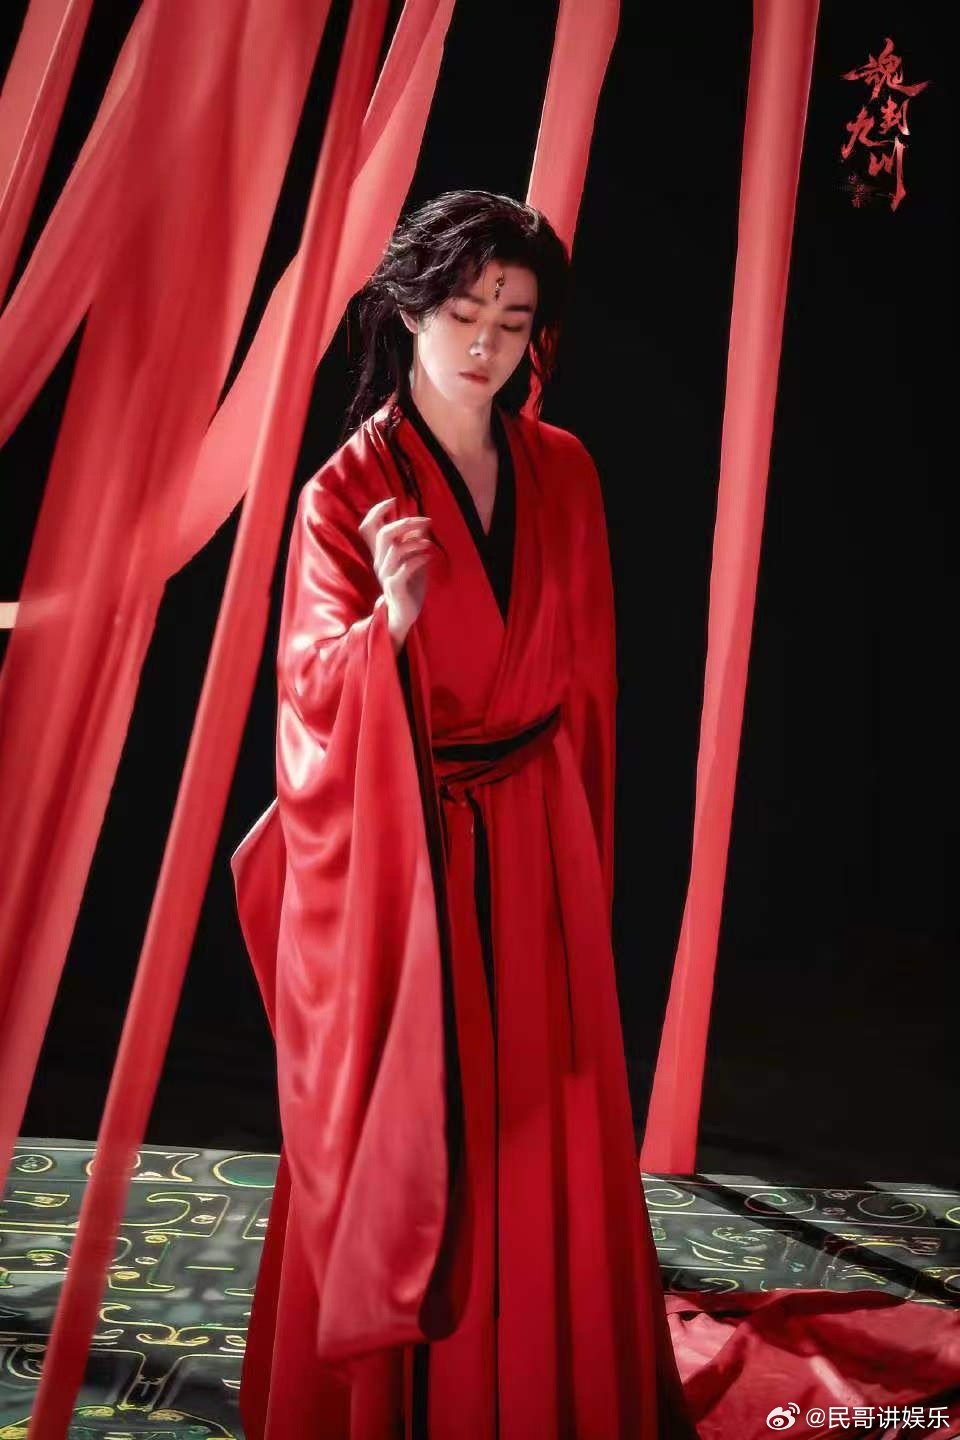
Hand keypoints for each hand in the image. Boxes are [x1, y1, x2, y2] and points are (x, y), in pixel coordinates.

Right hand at [358, 497, 434, 652]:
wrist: (403, 615)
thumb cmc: (409, 586)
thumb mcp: (412, 560)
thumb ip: (413, 543)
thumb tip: (421, 523)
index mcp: (381, 553)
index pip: (368, 527)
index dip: (376, 511)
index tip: (393, 500)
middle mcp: (380, 562)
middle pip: (384, 533)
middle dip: (406, 522)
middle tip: (427, 521)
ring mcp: (386, 575)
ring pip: (395, 550)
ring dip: (416, 542)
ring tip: (429, 544)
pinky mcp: (395, 587)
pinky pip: (404, 569)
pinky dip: (418, 559)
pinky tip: (428, 558)